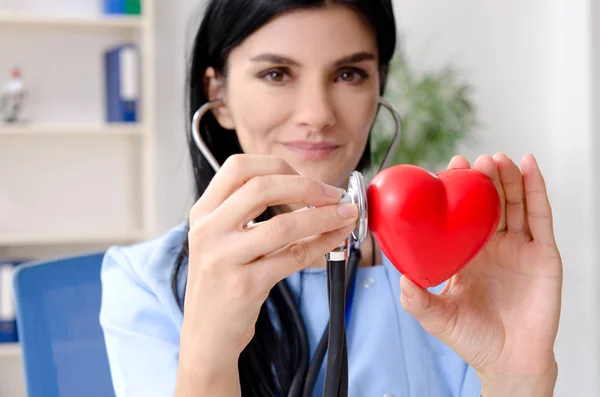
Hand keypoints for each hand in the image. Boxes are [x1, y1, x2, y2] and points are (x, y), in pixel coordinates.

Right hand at [179, 154, 357, 371]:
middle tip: (334, 194)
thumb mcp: (221, 239)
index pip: (239, 167)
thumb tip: (306, 190)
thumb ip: (247, 212)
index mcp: (203, 212)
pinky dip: (322, 243)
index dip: (278, 165)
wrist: (206, 334)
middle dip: (307, 186)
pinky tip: (337, 239)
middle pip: (262, 187)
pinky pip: (293, 257)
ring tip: (346, 214)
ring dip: (323, 216)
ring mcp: (224, 258)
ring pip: (283, 225)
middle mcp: (208, 230)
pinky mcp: (244, 285)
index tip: (305, 177)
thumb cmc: (221, 282)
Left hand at [398, 153, 561, 394]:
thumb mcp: (438, 318)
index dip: (458, 188)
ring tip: (496, 158)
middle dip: (483, 177)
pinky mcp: (543, 254)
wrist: (509, 362)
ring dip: (507, 177)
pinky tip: (529, 166)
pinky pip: (540, 216)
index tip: (450, 165)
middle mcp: (494, 246)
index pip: (462, 213)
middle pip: (490, 202)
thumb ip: (418, 301)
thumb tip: (400, 278)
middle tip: (475, 160)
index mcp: (468, 253)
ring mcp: (520, 248)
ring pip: (515, 202)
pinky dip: (536, 188)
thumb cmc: (474, 340)